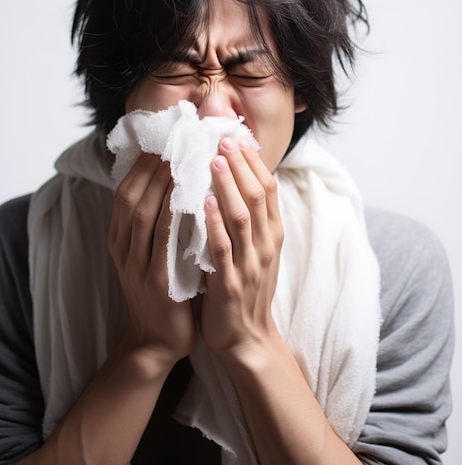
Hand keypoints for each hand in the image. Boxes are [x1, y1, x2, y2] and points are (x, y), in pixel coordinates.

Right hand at [108, 153, 195, 365]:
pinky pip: (164, 241)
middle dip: (151, 168)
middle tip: (174, 143)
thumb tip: (173, 183)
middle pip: (131, 197)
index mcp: (120, 240)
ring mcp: (136, 266)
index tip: (163, 143)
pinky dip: (175, 216)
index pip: (125, 193)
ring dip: (162, 184)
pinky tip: (192, 198)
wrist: (157, 340)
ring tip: (181, 160)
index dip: (141, 166)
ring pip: (144, 214)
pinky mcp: (156, 282)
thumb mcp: (148, 254)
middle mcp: (123, 249)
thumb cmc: (162, 290)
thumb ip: (155, 223)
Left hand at [201, 137, 282, 359]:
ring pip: (243, 217)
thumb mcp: (257, 250)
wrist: (247, 337)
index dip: (254, 163)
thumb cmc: (248, 288)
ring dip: (229, 187)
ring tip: (214, 161)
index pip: (268, 189)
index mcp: (272, 234)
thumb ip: (251, 219)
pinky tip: (204, 204)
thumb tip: (237, 181)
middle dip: (241, 166)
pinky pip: (224, 249)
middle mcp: (265, 245)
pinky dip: (215, 224)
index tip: (237, 138)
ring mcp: (250, 264)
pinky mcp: (230, 283)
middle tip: (223, 140)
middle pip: (258, 196)